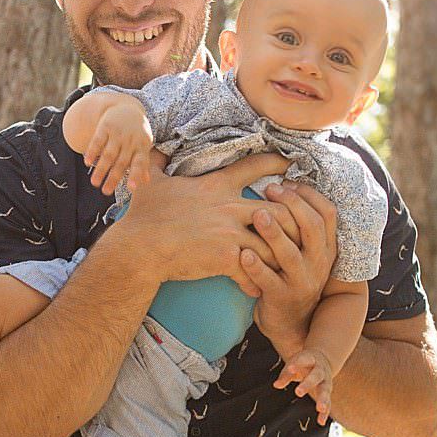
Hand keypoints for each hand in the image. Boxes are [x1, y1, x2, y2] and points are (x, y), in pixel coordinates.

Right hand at [83, 101, 154, 193]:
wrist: (126, 107)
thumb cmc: (136, 132)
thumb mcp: (143, 145)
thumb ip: (143, 163)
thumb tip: (146, 182)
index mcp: (142, 146)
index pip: (140, 162)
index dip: (136, 175)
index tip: (132, 188)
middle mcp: (130, 140)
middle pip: (121, 162)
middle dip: (113, 178)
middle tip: (106, 192)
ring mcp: (117, 133)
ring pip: (108, 154)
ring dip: (101, 169)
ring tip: (94, 183)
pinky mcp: (105, 126)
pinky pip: (98, 141)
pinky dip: (92, 152)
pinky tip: (87, 163)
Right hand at [117, 152, 293, 296]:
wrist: (138, 247)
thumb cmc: (143, 215)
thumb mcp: (150, 180)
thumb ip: (156, 162)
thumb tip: (153, 146)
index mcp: (216, 186)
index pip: (254, 167)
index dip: (277, 162)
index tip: (292, 164)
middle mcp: (229, 206)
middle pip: (280, 209)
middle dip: (293, 221)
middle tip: (298, 232)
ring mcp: (230, 232)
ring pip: (274, 242)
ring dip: (279, 256)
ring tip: (281, 267)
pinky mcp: (226, 257)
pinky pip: (254, 271)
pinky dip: (257, 282)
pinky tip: (256, 290)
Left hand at [242, 183, 337, 350]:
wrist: (291, 323)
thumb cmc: (289, 274)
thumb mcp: (303, 250)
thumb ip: (298, 224)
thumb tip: (282, 182)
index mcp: (326, 247)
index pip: (328, 213)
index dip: (308, 195)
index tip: (286, 182)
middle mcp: (319, 263)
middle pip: (313, 228)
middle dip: (292, 205)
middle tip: (269, 188)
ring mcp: (302, 281)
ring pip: (291, 254)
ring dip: (274, 232)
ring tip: (256, 214)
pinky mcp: (282, 298)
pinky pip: (269, 280)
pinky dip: (255, 266)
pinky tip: (242, 253)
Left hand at [274, 347, 337, 423]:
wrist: (324, 359)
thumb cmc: (304, 363)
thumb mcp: (294, 364)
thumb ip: (286, 375)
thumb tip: (276, 385)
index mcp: (311, 359)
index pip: (305, 360)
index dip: (297, 364)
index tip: (290, 368)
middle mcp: (321, 371)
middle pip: (316, 376)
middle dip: (308, 383)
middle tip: (298, 392)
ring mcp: (326, 382)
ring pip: (326, 390)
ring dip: (323, 399)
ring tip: (320, 408)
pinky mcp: (328, 392)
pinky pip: (328, 403)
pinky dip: (325, 413)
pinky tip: (321, 422)